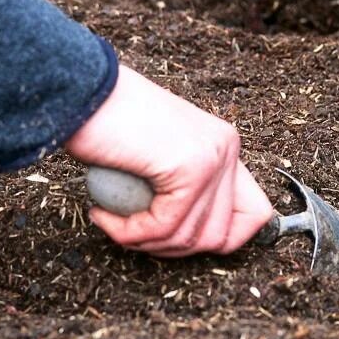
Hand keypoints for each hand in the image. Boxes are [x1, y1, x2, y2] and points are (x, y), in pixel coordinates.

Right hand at [64, 65, 273, 256]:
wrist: (83, 91)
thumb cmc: (107, 123)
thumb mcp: (158, 156)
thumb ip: (184, 187)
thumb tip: (197, 238)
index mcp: (225, 145)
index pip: (255, 214)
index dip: (222, 240)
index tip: (175, 238)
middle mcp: (228, 149)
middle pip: (221, 236)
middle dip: (171, 248)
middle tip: (133, 232)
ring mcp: (214, 157)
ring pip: (191, 238)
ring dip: (145, 242)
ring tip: (113, 222)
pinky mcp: (191, 166)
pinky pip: (165, 226)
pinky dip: (130, 233)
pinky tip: (104, 216)